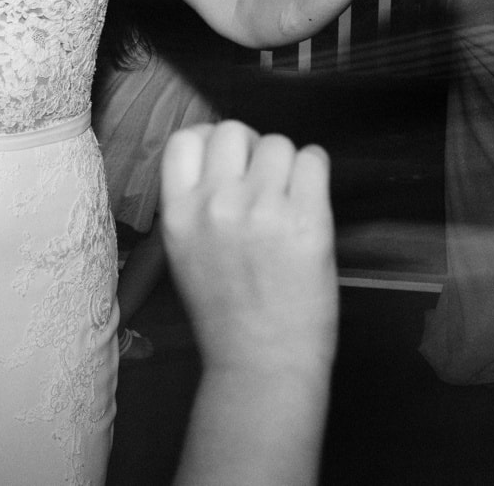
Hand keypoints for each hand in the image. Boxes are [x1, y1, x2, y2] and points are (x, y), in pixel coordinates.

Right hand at [160, 122, 336, 379]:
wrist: (262, 363)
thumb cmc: (225, 314)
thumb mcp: (185, 254)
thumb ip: (197, 205)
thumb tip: (224, 160)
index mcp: (178, 214)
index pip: (185, 139)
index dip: (209, 143)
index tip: (226, 162)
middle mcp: (217, 204)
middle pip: (232, 130)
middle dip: (250, 149)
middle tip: (263, 180)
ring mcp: (263, 209)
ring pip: (278, 143)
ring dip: (286, 164)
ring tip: (289, 198)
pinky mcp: (308, 220)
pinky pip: (314, 159)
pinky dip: (314, 171)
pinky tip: (310, 198)